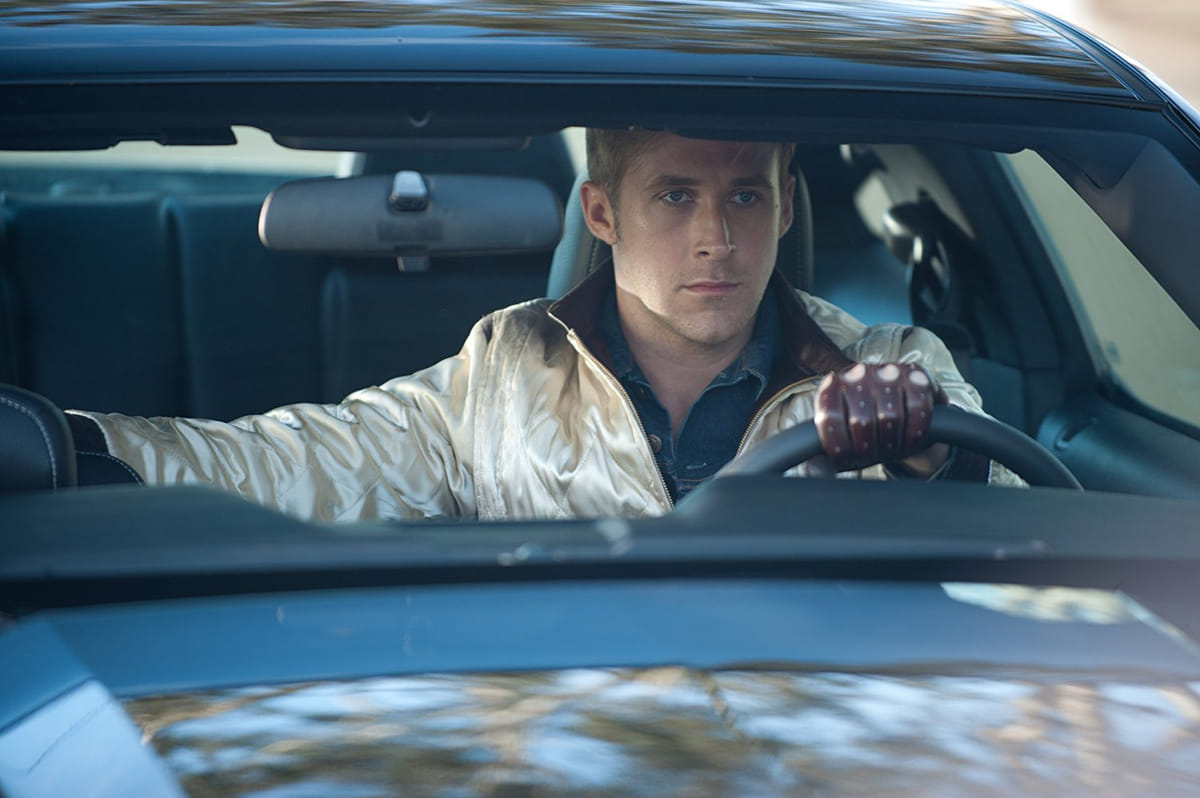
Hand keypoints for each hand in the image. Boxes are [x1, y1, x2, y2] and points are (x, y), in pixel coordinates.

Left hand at [813, 362, 948, 472]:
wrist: (901, 412)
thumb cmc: (865, 433)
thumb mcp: (842, 444)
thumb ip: (823, 458)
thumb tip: (814, 470)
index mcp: (830, 387)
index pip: (829, 417)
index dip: (840, 445)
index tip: (848, 458)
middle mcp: (857, 373)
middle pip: (861, 421)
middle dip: (868, 449)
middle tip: (872, 455)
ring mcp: (886, 371)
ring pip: (890, 416)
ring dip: (892, 443)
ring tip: (889, 449)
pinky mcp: (915, 375)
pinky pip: (918, 409)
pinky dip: (914, 433)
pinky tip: (908, 440)